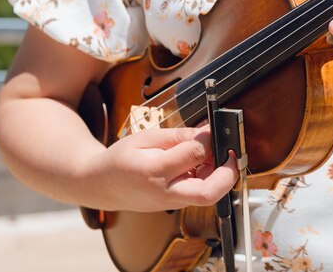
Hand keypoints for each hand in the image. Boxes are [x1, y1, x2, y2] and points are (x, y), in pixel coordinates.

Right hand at [82, 125, 238, 211]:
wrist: (100, 186)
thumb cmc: (120, 159)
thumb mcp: (146, 138)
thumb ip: (178, 137)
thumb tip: (207, 132)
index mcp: (154, 172)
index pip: (193, 155)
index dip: (209, 140)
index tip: (214, 128)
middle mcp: (165, 193)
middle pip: (208, 193)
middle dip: (229, 173)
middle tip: (233, 152)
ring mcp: (172, 203)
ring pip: (208, 194)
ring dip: (220, 173)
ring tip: (213, 151)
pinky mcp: (176, 205)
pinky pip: (200, 193)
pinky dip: (209, 177)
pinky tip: (201, 161)